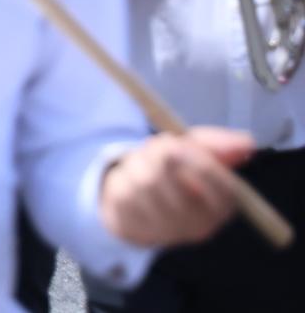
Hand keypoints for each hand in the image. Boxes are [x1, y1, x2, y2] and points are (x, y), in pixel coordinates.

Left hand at [100, 126, 254, 247]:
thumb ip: (220, 145)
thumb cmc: (174, 173)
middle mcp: (199, 226)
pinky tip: (130, 179)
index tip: (182, 144)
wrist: (138, 201)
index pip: (223, 187)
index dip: (199, 158)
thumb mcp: (197, 152)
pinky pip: (127, 190)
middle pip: (180, 178)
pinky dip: (124, 174)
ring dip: (141, 159)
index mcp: (221, 208)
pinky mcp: (136, 227)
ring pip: (149, 181)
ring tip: (142, 160)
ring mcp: (167, 231)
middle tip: (159, 146)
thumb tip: (248, 142)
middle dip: (164, 151)